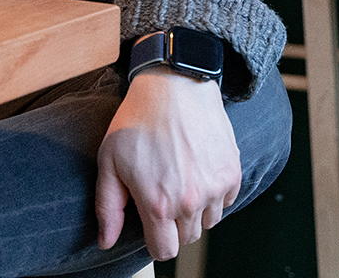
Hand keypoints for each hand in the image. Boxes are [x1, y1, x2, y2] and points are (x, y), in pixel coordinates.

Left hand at [95, 67, 240, 260]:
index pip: (164, 251)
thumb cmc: (137, 121)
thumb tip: (106, 243)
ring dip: (195, 210)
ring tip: (178, 178)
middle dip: (173, 224)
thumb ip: (108, 208)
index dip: (154, 240)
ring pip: (208, 221)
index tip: (149, 221)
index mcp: (158, 204)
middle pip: (186, 238)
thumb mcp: (109, 162)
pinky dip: (213, 192)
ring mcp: (215, 188)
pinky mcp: (233, 173)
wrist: (174, 86)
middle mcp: (191, 201)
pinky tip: (196, 169)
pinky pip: (226, 200)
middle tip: (160, 191)